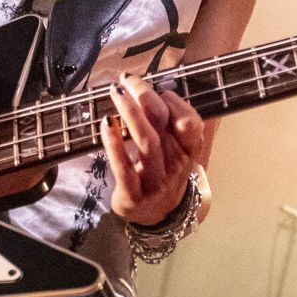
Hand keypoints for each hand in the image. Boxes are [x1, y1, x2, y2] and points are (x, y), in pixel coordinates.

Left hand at [103, 73, 203, 225]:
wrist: (151, 215)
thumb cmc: (161, 172)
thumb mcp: (173, 150)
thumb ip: (167, 123)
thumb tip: (148, 87)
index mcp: (189, 152)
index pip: (190, 122)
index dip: (174, 102)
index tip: (158, 89)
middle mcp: (176, 166)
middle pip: (164, 125)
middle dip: (145, 96)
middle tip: (127, 80)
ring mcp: (156, 182)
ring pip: (147, 142)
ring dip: (130, 113)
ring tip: (117, 93)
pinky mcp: (134, 195)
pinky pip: (124, 168)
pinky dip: (114, 144)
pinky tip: (106, 124)